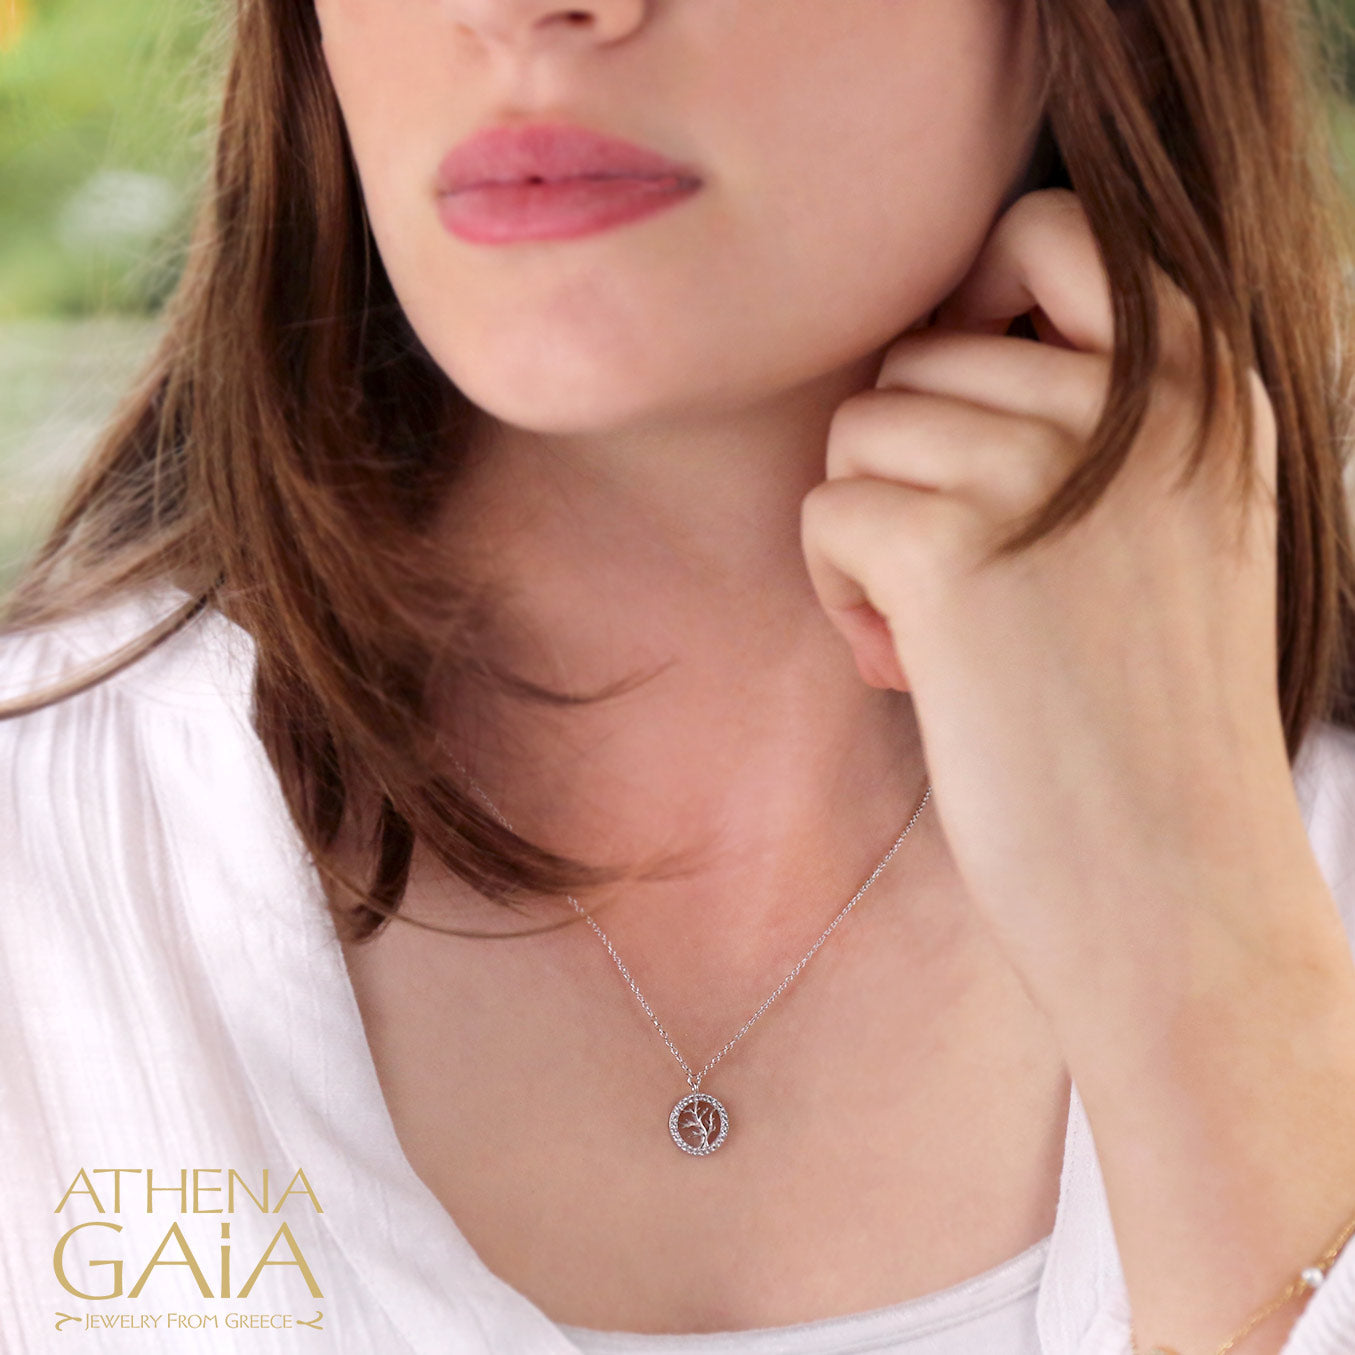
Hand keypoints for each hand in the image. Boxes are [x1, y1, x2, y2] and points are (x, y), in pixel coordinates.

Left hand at [799, 187, 1295, 1025]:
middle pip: (919, 353)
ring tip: (934, 633)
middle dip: (910, 463)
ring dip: (869, 530)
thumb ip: (1088, 425)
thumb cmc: (1148, 726)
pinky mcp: (952, 551)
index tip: (958, 402)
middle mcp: (1138, 404)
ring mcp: (1045, 470)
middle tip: (956, 581)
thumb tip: (919, 359)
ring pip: (861, 428)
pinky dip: (840, 590)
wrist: (1173, 892)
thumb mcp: (1169, 535)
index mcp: (1209, 389)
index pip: (1051, 229)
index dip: (972, 294)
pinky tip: (904, 666)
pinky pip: (829, 509)